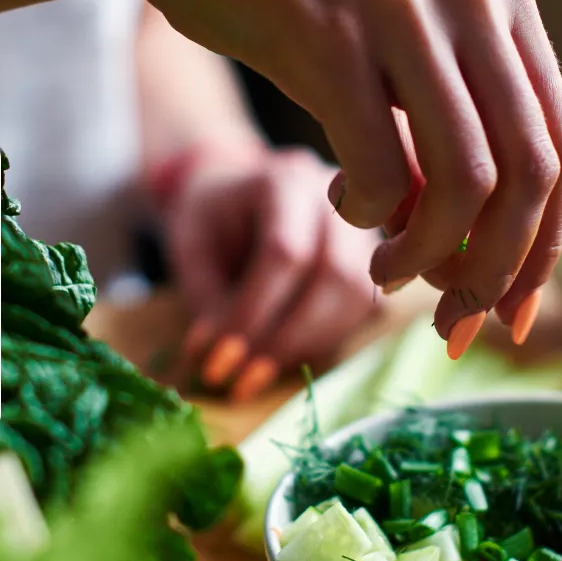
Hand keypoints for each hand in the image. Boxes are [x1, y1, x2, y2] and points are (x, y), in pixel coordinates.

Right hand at [118, 0, 561, 354]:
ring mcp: (403, 11)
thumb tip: (482, 253)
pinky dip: (367, 216)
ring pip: (466, 182)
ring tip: (387, 272)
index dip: (544, 247)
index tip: (509, 311)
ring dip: (430, 257)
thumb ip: (449, 120)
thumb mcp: (400, 38)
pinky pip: (380, 169)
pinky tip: (339, 206)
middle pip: (529, 175)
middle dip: (496, 270)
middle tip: (452, 318)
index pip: (561, 148)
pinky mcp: (331, 35)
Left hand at [156, 144, 380, 400]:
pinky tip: (285, 354)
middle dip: (286, 338)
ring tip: (257, 374)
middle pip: (333, 274)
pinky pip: (362, 309)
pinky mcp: (370, 259)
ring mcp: (361, 228)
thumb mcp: (191, 249)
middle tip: (241, 379)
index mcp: (284, 181)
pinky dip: (323, 340)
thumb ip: (207, 299)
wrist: (235, 191)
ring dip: (307, 346)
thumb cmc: (209, 219)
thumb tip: (223, 358)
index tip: (220, 359)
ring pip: (356, 296)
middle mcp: (335, 200)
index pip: (283, 251)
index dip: (254, 312)